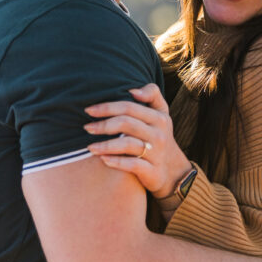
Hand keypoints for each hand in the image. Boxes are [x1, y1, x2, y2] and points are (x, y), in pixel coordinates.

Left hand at [84, 83, 191, 197]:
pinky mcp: (153, 171)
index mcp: (158, 117)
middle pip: (126, 123)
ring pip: (127, 145)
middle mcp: (158, 134)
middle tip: (87, 128)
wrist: (174, 171)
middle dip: (103, 125)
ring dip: (105, 145)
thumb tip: (132, 90)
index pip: (129, 107)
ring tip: (90, 147)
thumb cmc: (158, 137)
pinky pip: (132, 165)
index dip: (107, 107)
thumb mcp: (161, 114)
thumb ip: (152, 95)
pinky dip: (116, 162)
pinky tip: (103, 160)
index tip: (89, 110)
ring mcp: (156, 153)